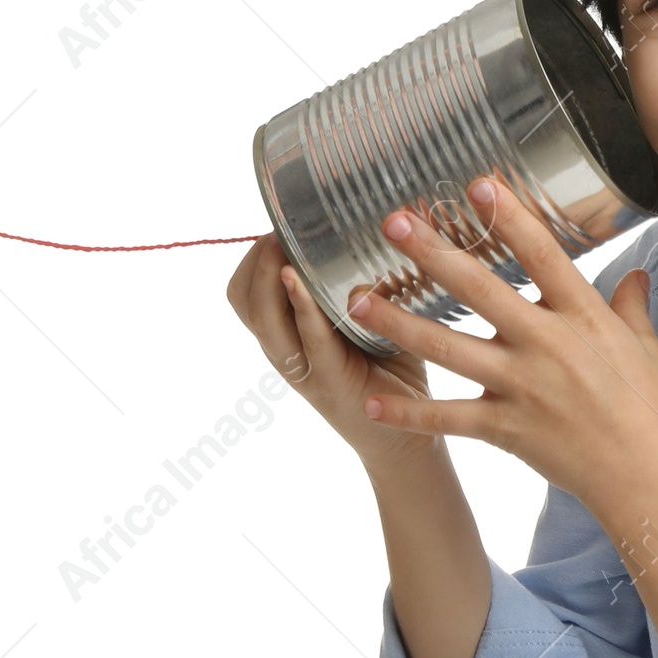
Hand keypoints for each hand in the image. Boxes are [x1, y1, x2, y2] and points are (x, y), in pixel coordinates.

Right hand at [224, 229, 436, 479]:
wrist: (412, 438)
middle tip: (281, 230)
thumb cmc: (394, 369)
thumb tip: (391, 219)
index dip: (255, 255)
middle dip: (257, 259)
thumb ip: (367, 279)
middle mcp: (287, 352)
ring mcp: (303, 369)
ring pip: (263, 318)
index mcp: (289, 334)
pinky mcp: (329, 381)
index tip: (281, 225)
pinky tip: (300, 281)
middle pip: (245, 299)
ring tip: (283, 247)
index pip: (246, 290)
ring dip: (269, 277)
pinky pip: (307, 340)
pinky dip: (301, 308)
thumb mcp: (372, 317)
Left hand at [346, 173, 657, 518]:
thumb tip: (636, 276)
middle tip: (394, 224)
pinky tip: (371, 400)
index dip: (509, 218)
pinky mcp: (505, 429)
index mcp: (583, 318)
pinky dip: (407, 412)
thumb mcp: (645, 348)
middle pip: (480, 290)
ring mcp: (522, 387)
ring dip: (398, 323)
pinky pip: (447, 417)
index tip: (478, 183)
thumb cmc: (653, 411)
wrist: (647, 478)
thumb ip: (631, 306)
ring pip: (447, 349)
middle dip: (434, 254)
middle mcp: (546, 345)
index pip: (542, 255)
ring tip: (357, 300)